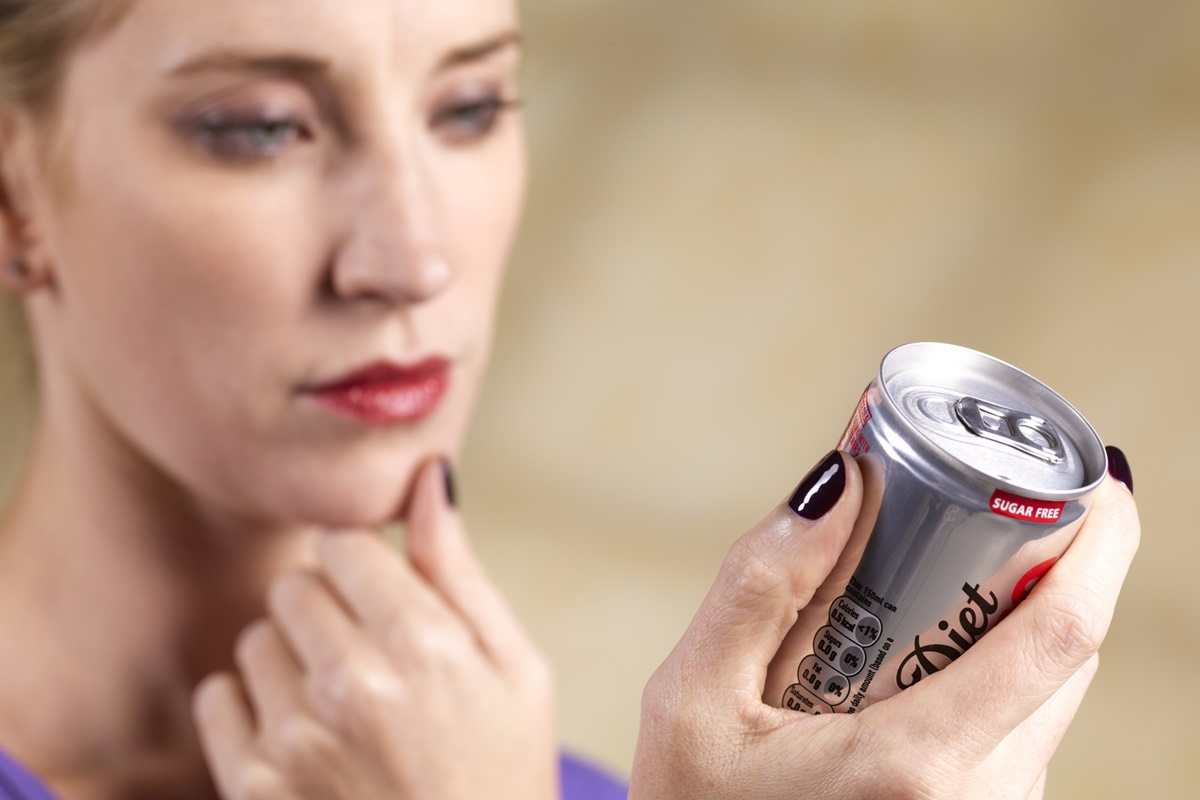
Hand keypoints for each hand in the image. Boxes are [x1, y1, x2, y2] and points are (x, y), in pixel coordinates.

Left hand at [193, 461, 557, 799]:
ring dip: (292, 656)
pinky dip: (254, 705)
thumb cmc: (502, 774)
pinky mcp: (253, 787)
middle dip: (329, 606)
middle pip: (295, 583)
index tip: (386, 599)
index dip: (366, 567)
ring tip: (343, 706)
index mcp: (424, 645)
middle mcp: (350, 684)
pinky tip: (306, 739)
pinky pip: (220, 695)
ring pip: (257, 636)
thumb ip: (461, 571)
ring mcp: (295, 740)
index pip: (344, 544)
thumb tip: (430, 477)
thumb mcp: (517, 669)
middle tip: (371, 658)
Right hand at [629, 450, 1138, 799]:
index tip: (1094, 482)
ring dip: (1016, 616)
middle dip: (1048, 565)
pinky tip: (917, 647)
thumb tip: (846, 477)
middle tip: (985, 501)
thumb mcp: (693, 696)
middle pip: (1065, 655)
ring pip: (1047, 693)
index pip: (1057, 635)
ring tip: (933, 574)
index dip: (1101, 545)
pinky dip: (992, 668)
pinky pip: (1022, 728)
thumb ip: (761, 582)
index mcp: (914, 765)